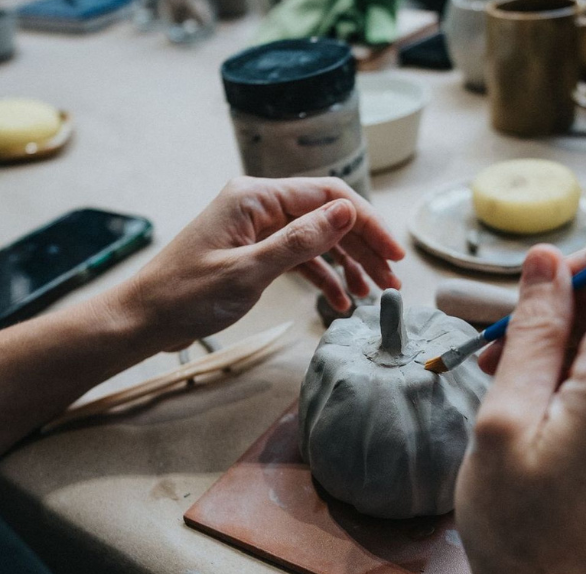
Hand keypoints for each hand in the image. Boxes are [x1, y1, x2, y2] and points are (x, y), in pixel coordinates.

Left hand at [113, 177, 404, 350]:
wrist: (145, 318)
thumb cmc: (186, 295)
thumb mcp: (249, 271)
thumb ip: (301, 241)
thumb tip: (347, 213)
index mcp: (256, 197)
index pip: (328, 197)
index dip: (367, 224)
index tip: (394, 254)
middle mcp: (260, 205)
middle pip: (327, 218)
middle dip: (363, 249)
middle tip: (391, 282)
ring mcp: (257, 228)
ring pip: (317, 239)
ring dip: (348, 265)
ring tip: (373, 295)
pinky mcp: (254, 250)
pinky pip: (299, 257)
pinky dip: (322, 277)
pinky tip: (340, 300)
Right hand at [456, 242, 585, 573]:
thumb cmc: (521, 533)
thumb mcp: (503, 422)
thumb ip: (533, 331)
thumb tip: (547, 263)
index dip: (581, 266)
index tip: (535, 294)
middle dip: (566, 317)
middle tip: (505, 356)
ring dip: (573, 355)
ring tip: (518, 398)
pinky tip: (551, 417)